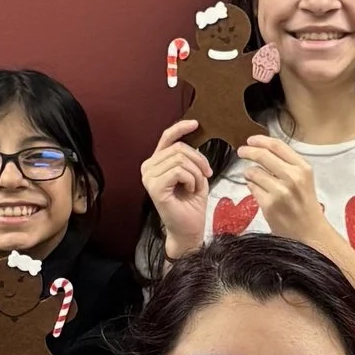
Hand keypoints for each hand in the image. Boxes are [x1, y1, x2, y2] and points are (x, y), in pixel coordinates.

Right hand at [142, 118, 213, 259]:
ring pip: (180, 159)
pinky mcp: (154, 186)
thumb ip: (189, 157)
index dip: (181, 128)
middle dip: (198, 160)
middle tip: (206, 176)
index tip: (196, 124)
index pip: (167, 138)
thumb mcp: (194, 175)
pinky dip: (191, 179)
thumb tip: (194, 134)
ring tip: (195, 187)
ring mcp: (148, 177)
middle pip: (179, 148)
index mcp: (156, 163)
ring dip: (196, 173)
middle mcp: (148, 168)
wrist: (189, 230)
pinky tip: (190, 190)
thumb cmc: (191, 205)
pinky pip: (179, 171)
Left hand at [237, 135, 332, 251]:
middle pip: (263, 155)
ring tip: (252, 177)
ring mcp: (280, 192)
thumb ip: (287, 164)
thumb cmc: (306, 206)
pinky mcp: (269, 205)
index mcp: (303, 168)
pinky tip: (257, 190)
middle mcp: (292, 178)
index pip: (277, 146)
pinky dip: (251, 187)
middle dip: (248, 151)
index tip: (251, 140)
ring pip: (254, 172)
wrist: (310, 233)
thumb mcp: (304, 180)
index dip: (260, 140)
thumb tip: (262, 151)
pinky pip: (252, 189)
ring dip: (249, 173)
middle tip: (242, 151)